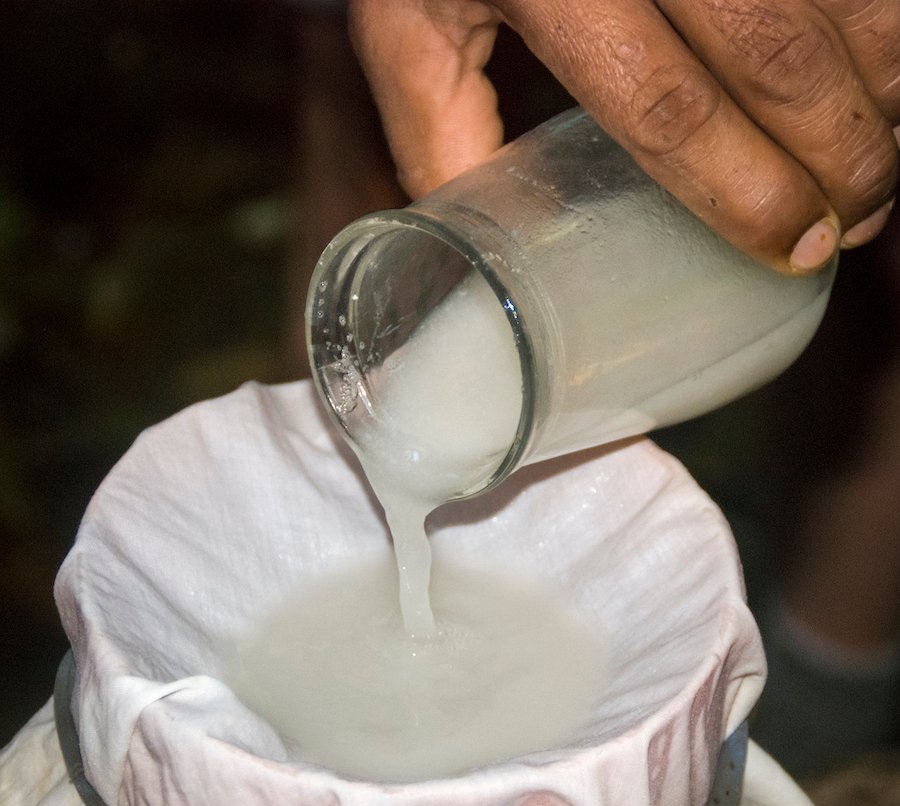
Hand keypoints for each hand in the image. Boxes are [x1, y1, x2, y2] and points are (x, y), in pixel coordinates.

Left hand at [349, 0, 898, 273]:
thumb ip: (441, 133)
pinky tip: (877, 78)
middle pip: (774, 57)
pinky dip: (884, 23)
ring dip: (880, 89)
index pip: (665, 107)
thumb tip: (476, 249)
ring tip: (876, 166)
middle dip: (836, 156)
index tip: (791, 248)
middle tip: (849, 227)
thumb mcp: (413, 26)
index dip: (741, 192)